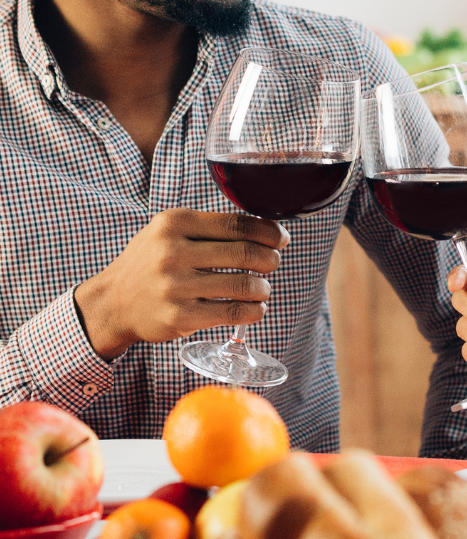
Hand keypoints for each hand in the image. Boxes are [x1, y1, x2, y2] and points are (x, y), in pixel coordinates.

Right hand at [73, 209, 289, 359]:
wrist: (111, 302)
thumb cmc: (150, 262)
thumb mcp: (170, 231)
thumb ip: (210, 226)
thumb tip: (265, 229)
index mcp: (175, 223)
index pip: (237, 224)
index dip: (268, 232)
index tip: (281, 238)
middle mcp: (174, 252)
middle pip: (244, 253)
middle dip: (269, 259)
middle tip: (274, 262)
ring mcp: (176, 286)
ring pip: (242, 284)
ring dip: (263, 287)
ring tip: (263, 288)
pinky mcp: (179, 317)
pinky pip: (231, 312)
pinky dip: (253, 311)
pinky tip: (256, 308)